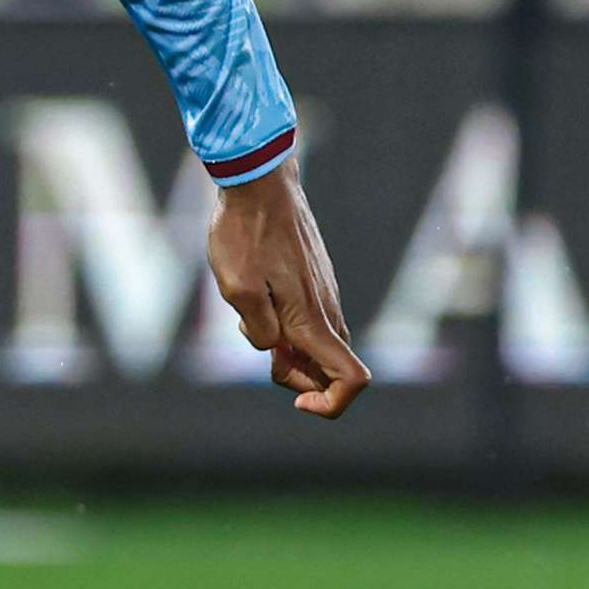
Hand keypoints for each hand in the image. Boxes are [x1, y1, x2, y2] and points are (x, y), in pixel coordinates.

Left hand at [207, 160, 368, 419]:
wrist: (259, 182)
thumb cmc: (244, 233)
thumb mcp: (237, 288)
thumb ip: (260, 331)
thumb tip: (276, 351)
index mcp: (312, 319)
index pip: (352, 380)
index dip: (330, 405)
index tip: (295, 401)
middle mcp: (327, 310)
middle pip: (329, 371)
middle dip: (295, 376)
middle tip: (259, 342)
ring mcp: (324, 294)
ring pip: (317, 345)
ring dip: (286, 349)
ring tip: (250, 314)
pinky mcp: (315, 281)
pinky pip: (308, 321)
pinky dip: (284, 325)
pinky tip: (255, 297)